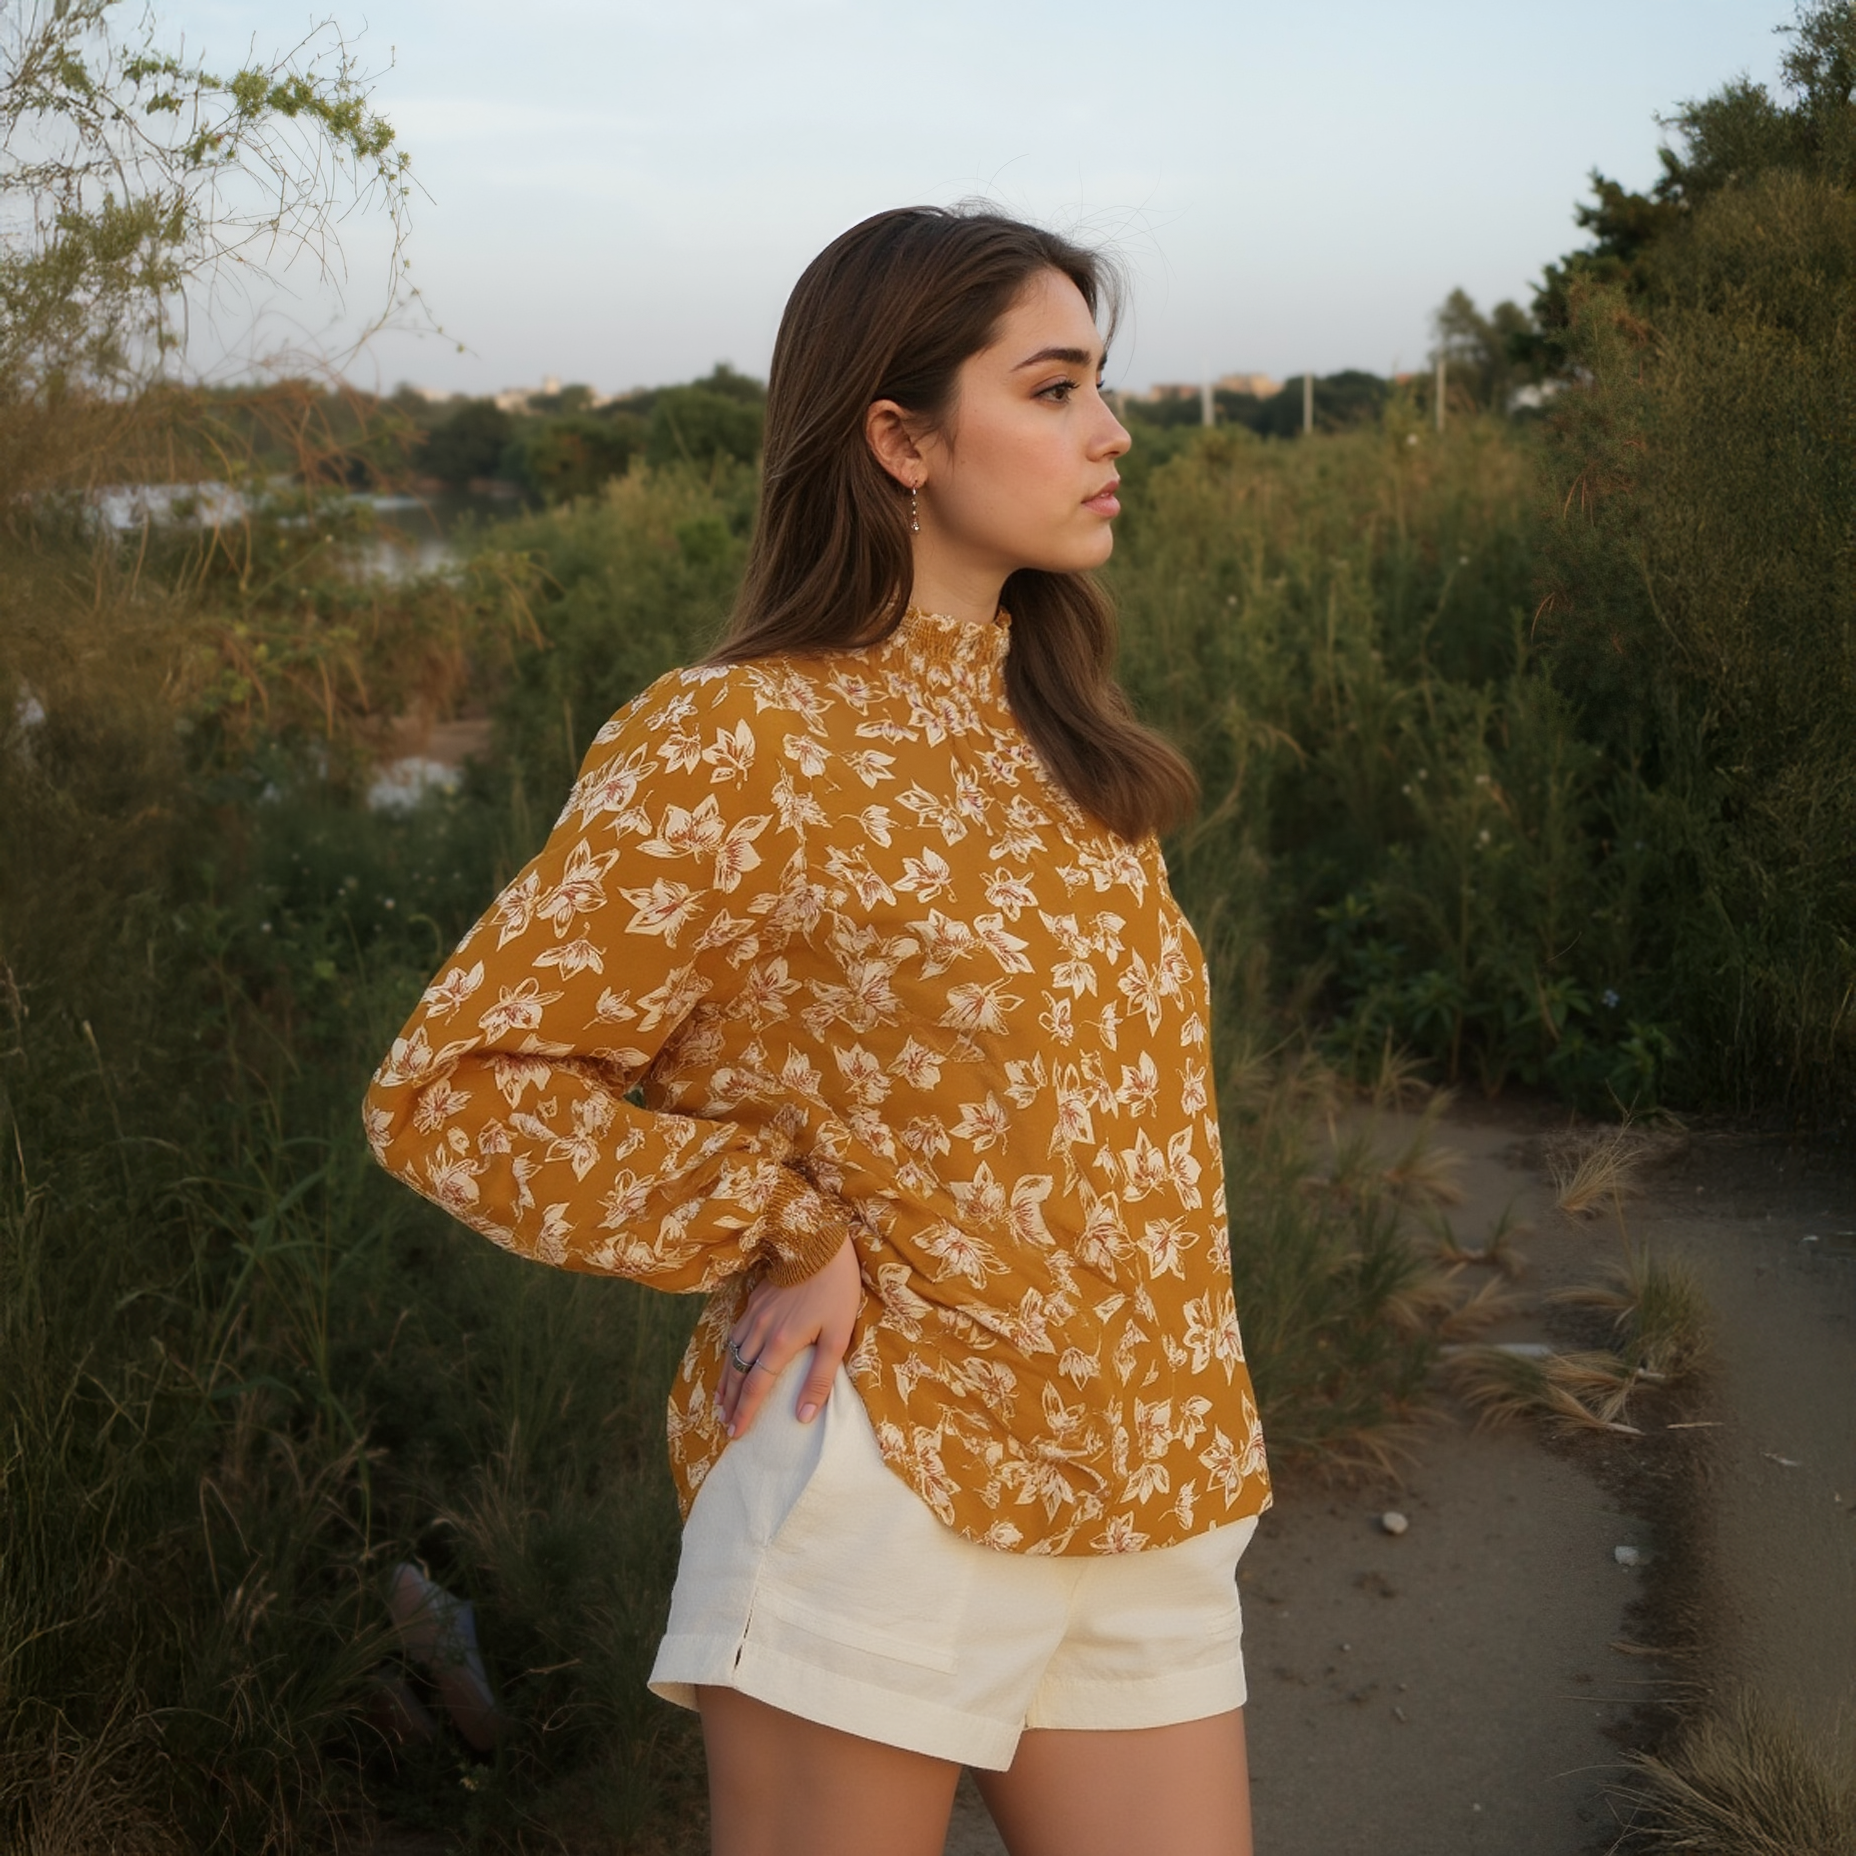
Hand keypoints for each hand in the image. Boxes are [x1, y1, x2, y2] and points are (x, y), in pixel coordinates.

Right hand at [719, 1235, 860, 1438]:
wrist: (819, 1242)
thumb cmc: (836, 1290)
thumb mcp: (838, 1336)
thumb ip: (820, 1377)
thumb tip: (803, 1416)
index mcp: (781, 1344)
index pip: (756, 1387)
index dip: (744, 1412)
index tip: (736, 1433)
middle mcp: (761, 1330)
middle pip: (737, 1373)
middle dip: (729, 1402)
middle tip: (724, 1424)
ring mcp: (755, 1313)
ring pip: (732, 1353)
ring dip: (725, 1380)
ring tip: (721, 1401)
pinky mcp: (755, 1299)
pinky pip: (734, 1333)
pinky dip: (727, 1354)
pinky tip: (729, 1360)